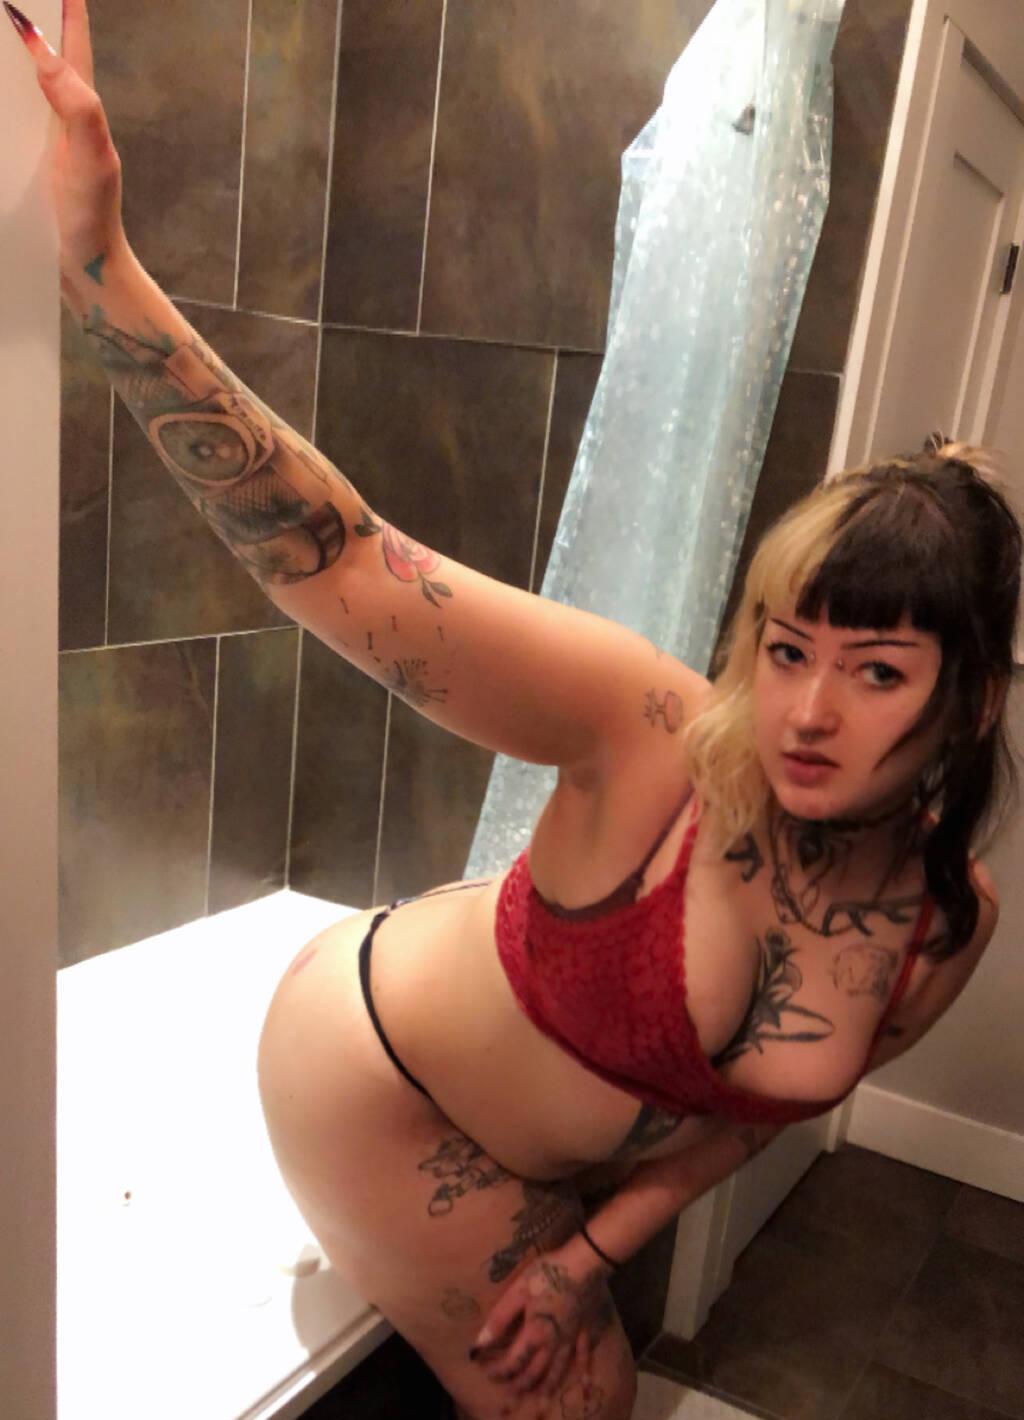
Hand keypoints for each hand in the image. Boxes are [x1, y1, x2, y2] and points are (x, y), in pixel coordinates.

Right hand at [6, 0, 129, 283]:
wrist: (84, 270)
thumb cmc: (93, 217)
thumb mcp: (92, 159)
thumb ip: (77, 107)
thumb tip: (44, 51)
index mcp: (81, 105)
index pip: (72, 39)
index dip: (64, 6)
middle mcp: (62, 113)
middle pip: (43, 50)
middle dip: (28, 18)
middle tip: (8, 4)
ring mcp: (42, 136)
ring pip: (20, 79)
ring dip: (6, 53)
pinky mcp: (24, 158)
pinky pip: (5, 114)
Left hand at [470, 1253, 610, 1402]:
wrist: (585, 1263)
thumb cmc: (547, 1273)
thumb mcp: (517, 1291)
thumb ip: (499, 1319)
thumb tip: (480, 1343)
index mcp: (534, 1334)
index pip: (513, 1361)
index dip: (498, 1370)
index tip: (486, 1373)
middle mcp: (553, 1344)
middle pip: (534, 1373)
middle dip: (519, 1387)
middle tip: (508, 1399)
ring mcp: (571, 1340)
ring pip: (557, 1372)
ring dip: (546, 1391)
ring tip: (539, 1408)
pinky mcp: (586, 1332)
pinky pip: (585, 1358)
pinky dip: (585, 1375)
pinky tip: (586, 1390)